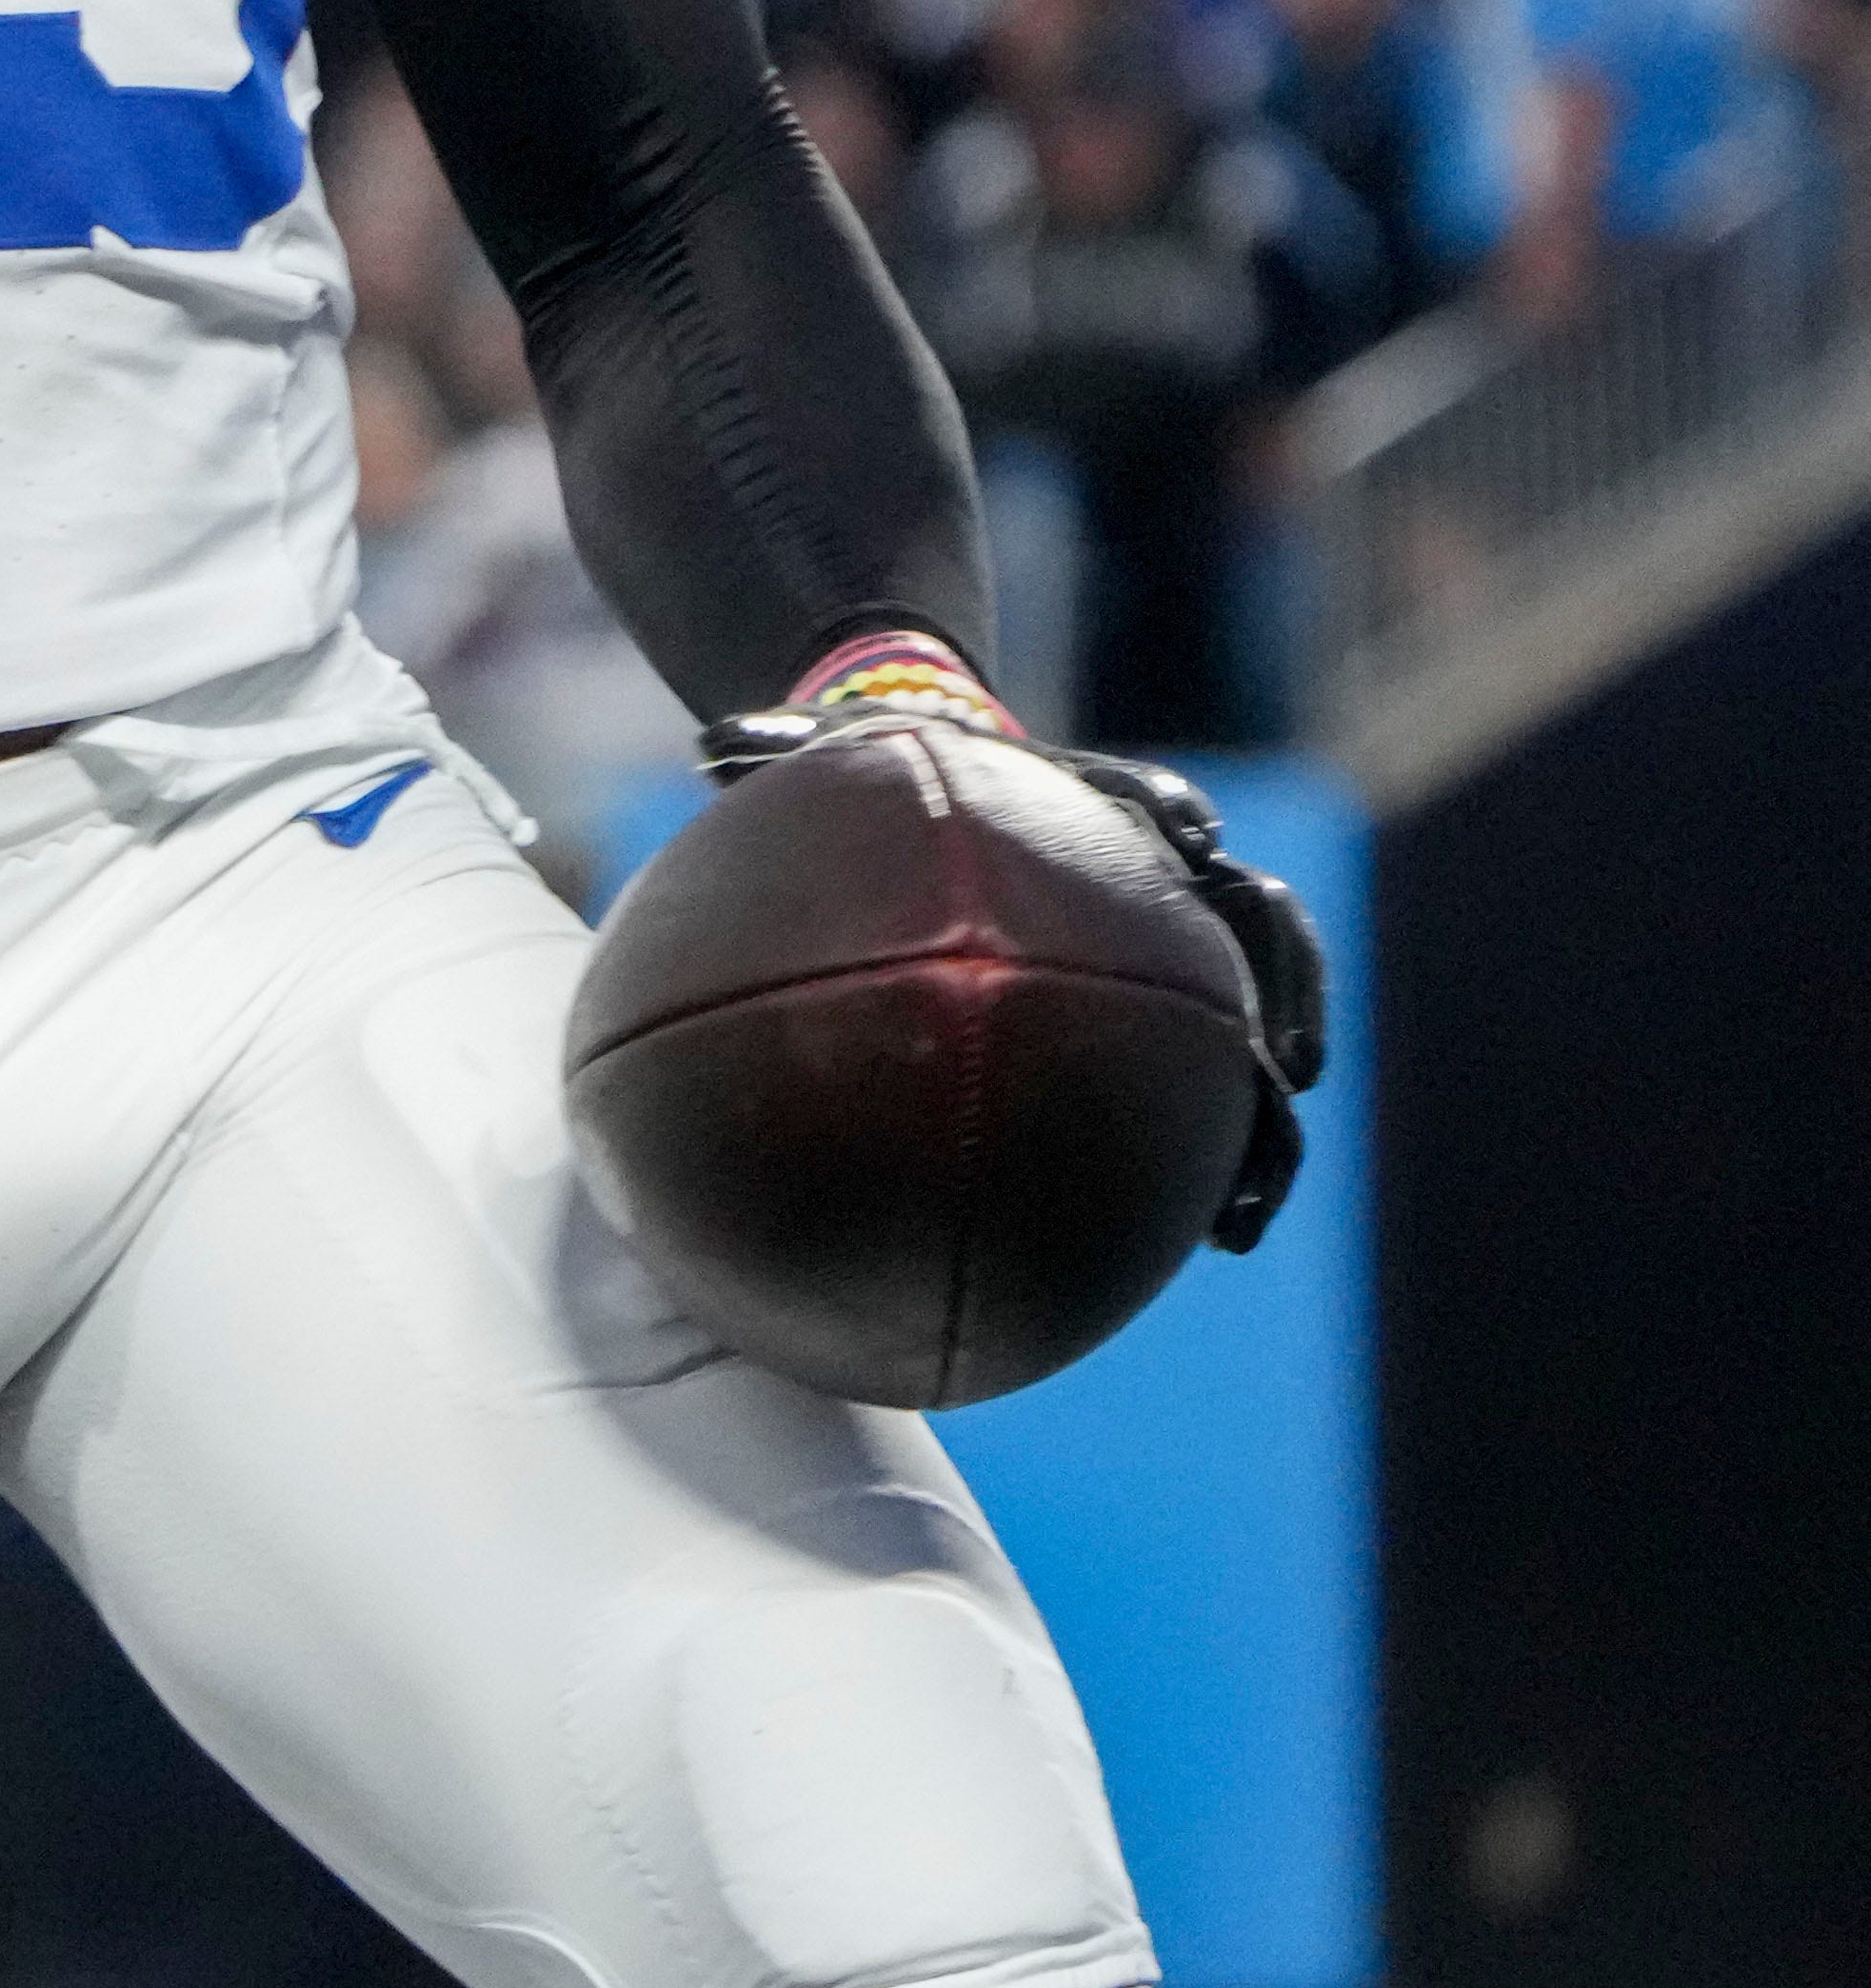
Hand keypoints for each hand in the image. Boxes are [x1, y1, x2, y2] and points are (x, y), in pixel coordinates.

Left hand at [702, 643, 1327, 1255]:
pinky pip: (1194, 1082)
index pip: (1162, 805)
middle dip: (1286, 998)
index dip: (1179, 819)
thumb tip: (702, 745)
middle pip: (1257, 930)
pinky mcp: (1159, 1004)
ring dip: (1265, 1109)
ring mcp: (1176, 944)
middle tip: (1284, 1078)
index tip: (1192, 844)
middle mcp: (1164, 878)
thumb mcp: (831, 752)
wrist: (938, 766)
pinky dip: (1196, 1153)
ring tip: (1241, 1212)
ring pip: (1254, 1026)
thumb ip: (780, 746)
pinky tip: (1173, 1242)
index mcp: (1103, 807)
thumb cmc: (881, 768)